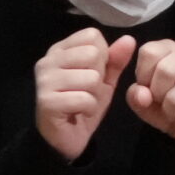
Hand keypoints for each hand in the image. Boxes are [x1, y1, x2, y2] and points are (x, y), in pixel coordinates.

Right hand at [35, 29, 135, 160]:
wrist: (66, 139)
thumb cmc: (83, 105)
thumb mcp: (104, 80)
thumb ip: (115, 60)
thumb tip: (129, 39)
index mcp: (60, 50)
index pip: (92, 36)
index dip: (102, 57)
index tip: (92, 73)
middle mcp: (48, 60)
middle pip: (93, 54)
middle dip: (99, 77)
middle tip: (88, 90)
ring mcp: (45, 80)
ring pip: (91, 77)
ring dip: (95, 95)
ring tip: (83, 102)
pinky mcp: (47, 101)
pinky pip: (85, 99)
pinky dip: (89, 109)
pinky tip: (79, 112)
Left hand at [127, 39, 174, 142]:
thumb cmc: (160, 105)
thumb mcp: (140, 99)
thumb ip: (135, 94)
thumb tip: (144, 95)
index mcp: (167, 48)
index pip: (149, 52)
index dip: (143, 75)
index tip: (147, 86)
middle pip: (165, 71)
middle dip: (157, 94)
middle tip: (160, 100)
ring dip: (169, 111)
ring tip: (173, 110)